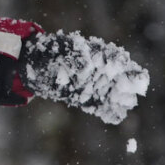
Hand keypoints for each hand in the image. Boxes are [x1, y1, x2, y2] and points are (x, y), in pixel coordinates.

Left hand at [19, 30, 148, 123]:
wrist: (33, 65)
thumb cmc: (50, 50)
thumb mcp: (61, 47)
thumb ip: (76, 55)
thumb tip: (85, 67)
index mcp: (96, 53)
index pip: (116, 58)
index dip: (125, 65)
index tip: (131, 71)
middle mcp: (98, 70)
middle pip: (118, 78)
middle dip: (126, 85)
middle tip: (130, 92)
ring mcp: (91, 85)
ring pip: (111, 94)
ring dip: (120, 100)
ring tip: (127, 105)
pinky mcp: (82, 98)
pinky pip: (98, 106)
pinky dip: (107, 112)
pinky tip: (115, 117)